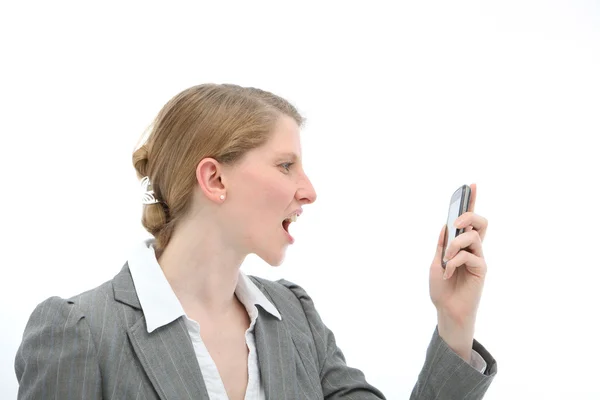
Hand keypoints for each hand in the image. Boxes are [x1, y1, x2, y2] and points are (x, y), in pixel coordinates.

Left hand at [429, 183, 488, 359]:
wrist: (446, 310)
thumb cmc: (441, 288)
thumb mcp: (435, 262)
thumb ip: (442, 244)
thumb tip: (445, 225)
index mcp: (461, 245)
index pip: (469, 220)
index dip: (472, 202)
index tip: (471, 184)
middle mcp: (473, 249)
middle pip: (481, 222)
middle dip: (468, 215)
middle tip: (455, 223)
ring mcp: (479, 258)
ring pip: (473, 236)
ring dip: (454, 244)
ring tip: (445, 259)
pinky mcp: (482, 269)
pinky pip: (469, 255)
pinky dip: (454, 261)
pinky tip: (447, 272)